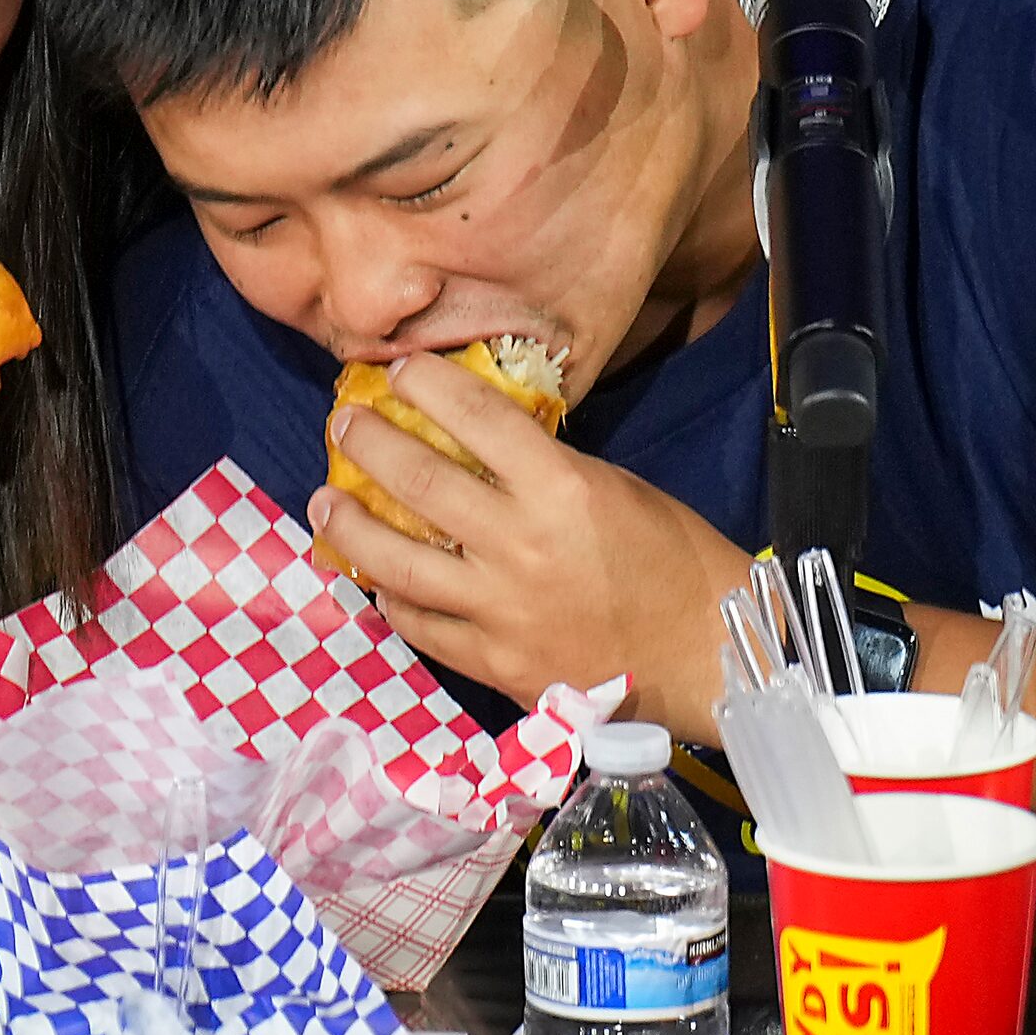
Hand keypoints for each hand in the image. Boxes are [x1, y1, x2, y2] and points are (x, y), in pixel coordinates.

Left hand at [308, 351, 752, 741]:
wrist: (711, 656)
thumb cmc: (674, 561)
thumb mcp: (613, 488)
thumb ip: (543, 470)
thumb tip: (476, 445)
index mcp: (561, 489)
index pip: (477, 418)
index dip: (427, 385)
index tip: (395, 371)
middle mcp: (521, 546)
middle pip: (418, 484)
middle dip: (368, 446)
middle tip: (343, 427)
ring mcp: (502, 609)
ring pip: (396, 563)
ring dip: (350, 528)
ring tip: (325, 505)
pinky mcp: (495, 663)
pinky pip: (420, 628)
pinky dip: (391, 600)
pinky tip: (375, 581)